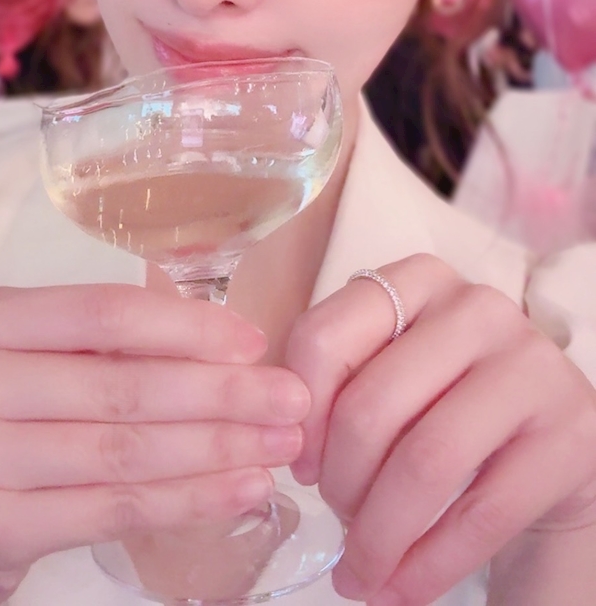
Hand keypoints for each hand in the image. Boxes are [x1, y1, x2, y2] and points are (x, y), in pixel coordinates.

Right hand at [0, 284, 309, 605]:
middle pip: (120, 382)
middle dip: (220, 392)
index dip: (186, 325)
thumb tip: (217, 344)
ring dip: (215, 447)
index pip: (100, 311)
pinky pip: (111, 509)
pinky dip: (185, 500)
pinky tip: (238, 491)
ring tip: (279, 446)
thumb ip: (86, 349)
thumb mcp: (7, 370)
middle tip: (291, 399)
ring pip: (123, 448)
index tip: (252, 341)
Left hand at [285, 253, 595, 605]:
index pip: (324, 336)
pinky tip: (402, 589)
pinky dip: (429, 565)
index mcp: (415, 281)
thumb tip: (287, 440)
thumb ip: (339, 381)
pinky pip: (482, 512)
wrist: (547, 446)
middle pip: (371, 406)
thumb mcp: (391, 371)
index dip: (301, 414)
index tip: (301, 463)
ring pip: (425, 461)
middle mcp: (476, 307)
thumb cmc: (447, 403)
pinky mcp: (569, 433)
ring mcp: (530, 366)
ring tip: (362, 569)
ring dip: (380, 535)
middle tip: (336, 520)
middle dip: (339, 485)